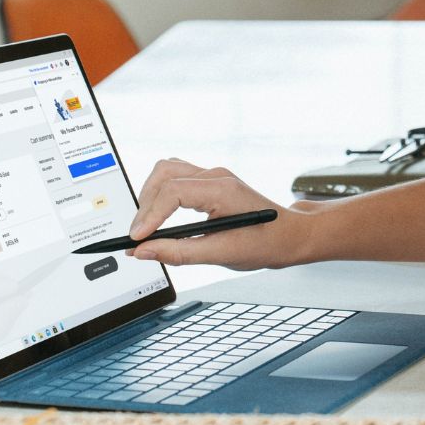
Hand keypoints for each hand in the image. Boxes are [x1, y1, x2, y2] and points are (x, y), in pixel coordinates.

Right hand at [125, 158, 316, 270]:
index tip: (136, 239)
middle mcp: (216, 176)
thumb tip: (143, 251)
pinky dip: (160, 195)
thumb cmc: (265, 243)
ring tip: (145, 227)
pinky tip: (158, 217)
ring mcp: (213, 176)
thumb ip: (180, 252)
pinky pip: (175, 177)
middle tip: (137, 237)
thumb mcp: (222, 254)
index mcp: (223, 189)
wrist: (288, 235)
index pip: (174, 191)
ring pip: (166, 171)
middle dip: (145, 205)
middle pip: (164, 175)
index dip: (150, 215)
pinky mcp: (208, 182)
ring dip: (150, 196)